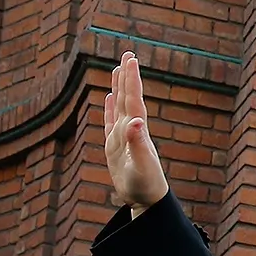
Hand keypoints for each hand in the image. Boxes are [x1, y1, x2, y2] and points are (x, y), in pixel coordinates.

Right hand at [103, 52, 170, 214]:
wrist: (146, 201)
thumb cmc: (145, 186)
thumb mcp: (141, 165)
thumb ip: (138, 144)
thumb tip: (136, 121)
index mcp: (137, 132)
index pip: (133, 100)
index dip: (131, 79)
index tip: (130, 59)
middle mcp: (131, 130)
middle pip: (128, 98)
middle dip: (127, 76)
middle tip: (127, 54)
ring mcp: (123, 137)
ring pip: (120, 106)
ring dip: (119, 87)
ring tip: (117, 69)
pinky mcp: (115, 147)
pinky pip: (110, 121)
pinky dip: (109, 108)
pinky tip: (109, 97)